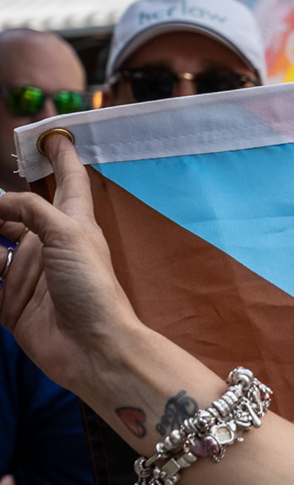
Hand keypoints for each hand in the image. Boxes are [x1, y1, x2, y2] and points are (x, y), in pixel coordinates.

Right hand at [0, 133, 145, 394]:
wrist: (93, 349)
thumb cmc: (93, 289)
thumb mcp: (69, 235)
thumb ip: (33, 210)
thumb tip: (2, 200)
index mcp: (72, 225)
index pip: (67, 182)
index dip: (60, 157)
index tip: (51, 134)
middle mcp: (47, 245)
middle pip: (14, 213)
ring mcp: (26, 274)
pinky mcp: (10, 303)